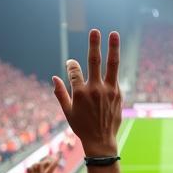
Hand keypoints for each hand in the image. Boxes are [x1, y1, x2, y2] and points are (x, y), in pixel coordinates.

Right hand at [52, 29, 121, 156]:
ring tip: (114, 34)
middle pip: (94, 61)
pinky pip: (115, 77)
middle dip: (94, 44)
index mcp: (80, 93)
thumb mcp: (67, 112)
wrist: (101, 141)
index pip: (74, 70)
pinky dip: (113, 69)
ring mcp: (109, 91)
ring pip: (112, 65)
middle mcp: (95, 89)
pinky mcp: (118, 94)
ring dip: (113, 48)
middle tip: (95, 31)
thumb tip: (54, 77)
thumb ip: (60, 93)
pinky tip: (113, 58)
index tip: (70, 64)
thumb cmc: (81, 127)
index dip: (71, 65)